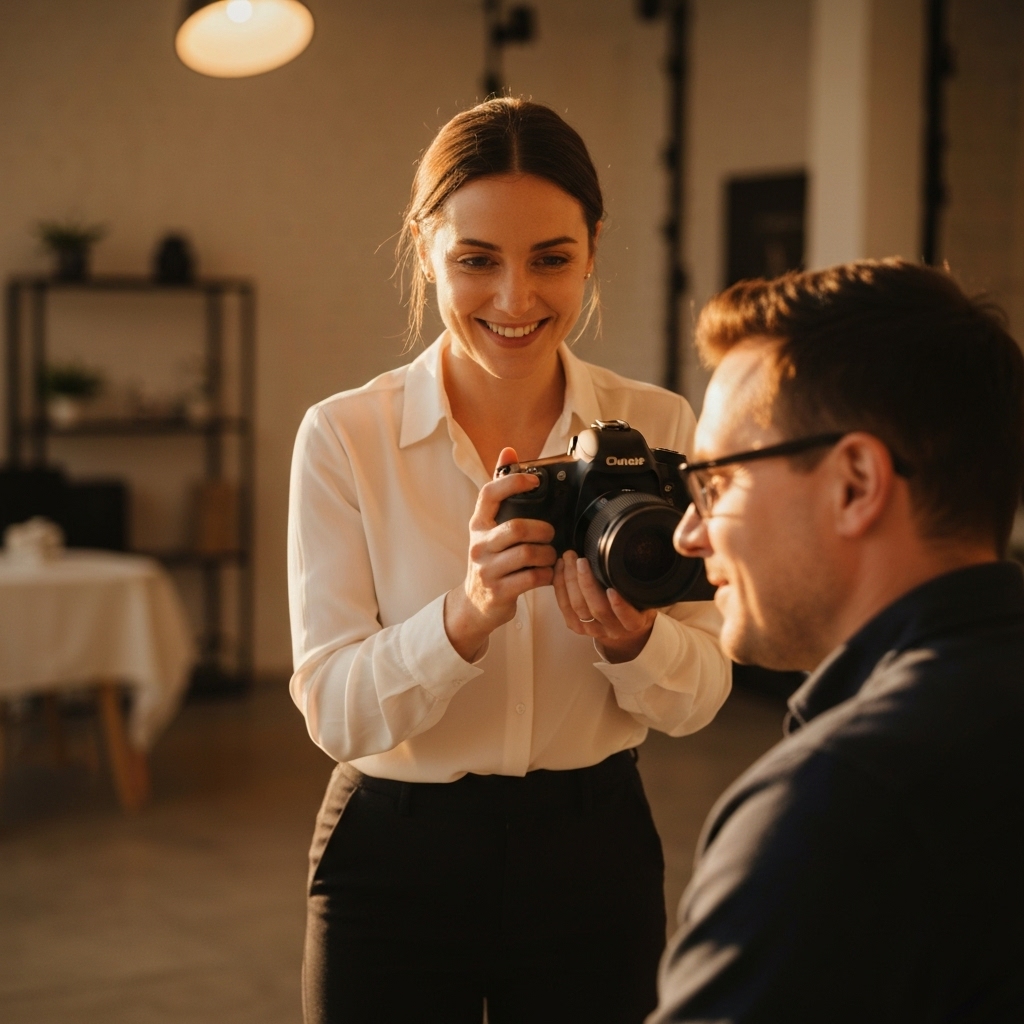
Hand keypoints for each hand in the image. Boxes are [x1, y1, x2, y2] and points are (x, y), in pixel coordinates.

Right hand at [444, 447, 556, 661]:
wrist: (474, 605)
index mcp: (477, 525)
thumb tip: (508, 451)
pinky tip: (548, 573)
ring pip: (527, 553)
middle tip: (551, 534)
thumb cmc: (489, 561)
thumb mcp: (488, 528)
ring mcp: (487, 570)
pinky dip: (547, 575)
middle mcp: (479, 545)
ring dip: (547, 554)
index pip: (489, 494)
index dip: (514, 482)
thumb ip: (499, 493)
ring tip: (551, 556)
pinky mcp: (499, 591)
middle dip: (542, 530)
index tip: (535, 481)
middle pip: (516, 527)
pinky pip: (532, 578)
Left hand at [553, 550, 655, 662]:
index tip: (612, 590)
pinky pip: (565, 608)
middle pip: (597, 608)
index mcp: (634, 623)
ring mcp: (594, 630)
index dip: (619, 605)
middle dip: (586, 582)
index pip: (628, 617)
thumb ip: (637, 586)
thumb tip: (629, 558)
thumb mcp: (645, 598)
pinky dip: (560, 587)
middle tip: (580, 559)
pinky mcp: (578, 628)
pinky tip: (559, 570)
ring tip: (568, 560)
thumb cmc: (635, 607)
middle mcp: (613, 630)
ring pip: (578, 607)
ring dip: (569, 581)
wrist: (625, 631)